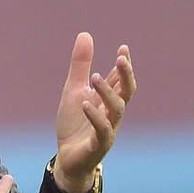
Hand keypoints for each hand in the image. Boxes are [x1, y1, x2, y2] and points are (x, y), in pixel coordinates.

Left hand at [53, 32, 136, 192]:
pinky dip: (95, 116)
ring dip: (108, 92)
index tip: (123, 48)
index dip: (123, 66)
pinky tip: (86, 103)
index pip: (120, 80)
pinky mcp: (98, 144)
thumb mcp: (74, 90)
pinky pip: (102, 130)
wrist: (67, 158)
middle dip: (125, 76)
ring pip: (116, 109)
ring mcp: (107, 129)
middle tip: (121, 59)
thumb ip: (80, 65)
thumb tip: (85, 34)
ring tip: (94, 76)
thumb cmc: (74, 124)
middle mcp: (112, 114)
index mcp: (108, 101)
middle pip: (126, 93)